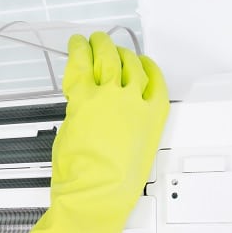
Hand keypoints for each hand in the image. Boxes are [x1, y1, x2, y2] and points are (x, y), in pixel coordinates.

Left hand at [12, 32, 168, 232]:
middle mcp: (135, 102)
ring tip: (94, 39)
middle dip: (121, 53)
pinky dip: (78, 52)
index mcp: (153, 116)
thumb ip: (125, 130)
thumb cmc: (115, 185)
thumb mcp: (134, 153)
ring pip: (107, 61)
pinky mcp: (83, 98)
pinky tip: (76, 45)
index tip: (141, 61)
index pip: (154, 81)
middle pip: (130, 66)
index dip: (145, 67)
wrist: (99, 193)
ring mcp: (109, 97)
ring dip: (101, 46)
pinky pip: (80, 67)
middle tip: (111, 46)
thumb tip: (107, 122)